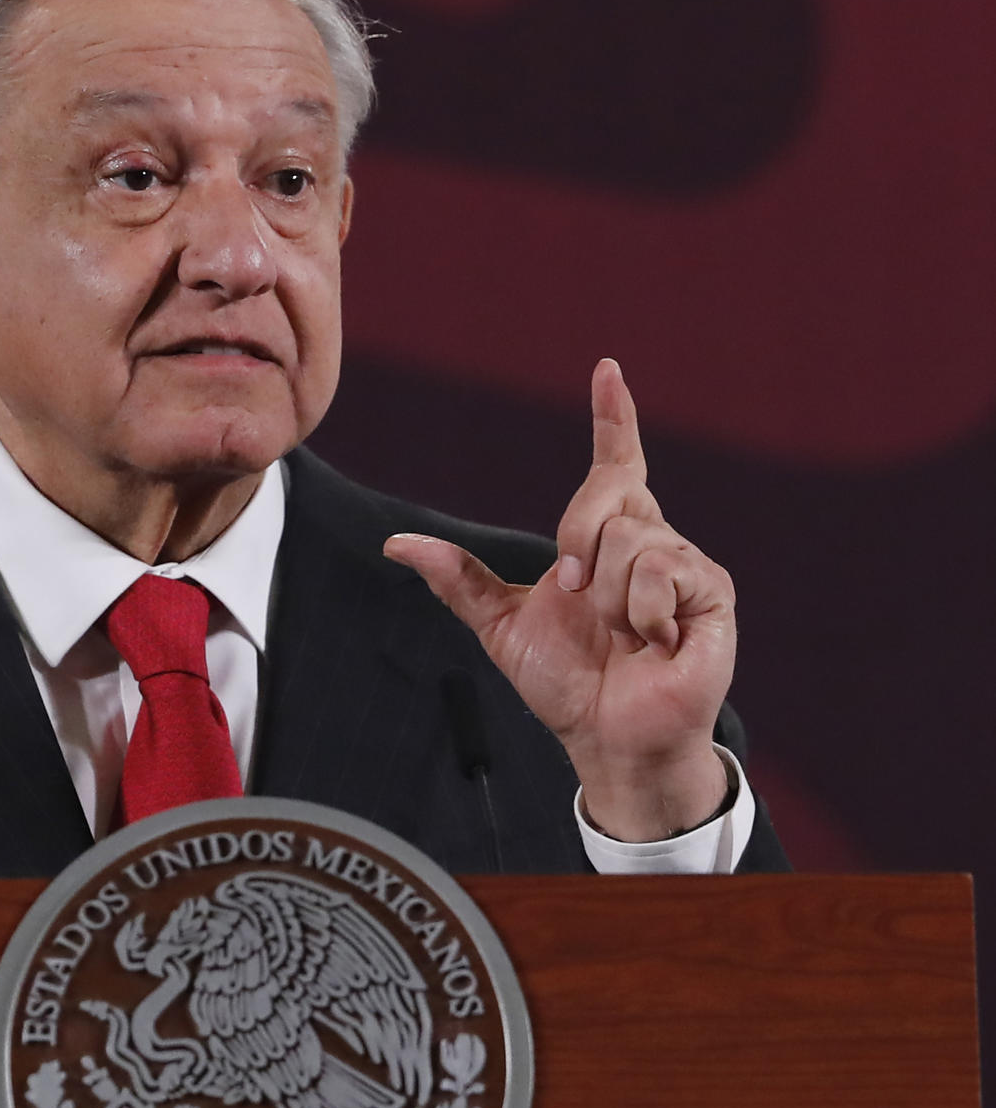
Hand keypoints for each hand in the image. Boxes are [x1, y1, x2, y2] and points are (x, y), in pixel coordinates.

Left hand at [385, 359, 734, 841]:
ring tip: (620, 631)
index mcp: (606, 537)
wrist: (606, 738)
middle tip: (572, 592)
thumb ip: (457, 580)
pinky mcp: (711, 593)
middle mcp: (650, 539)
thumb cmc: (566, 683)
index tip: (606, 369)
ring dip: (606, 593)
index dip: (613, 415)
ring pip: (629, 536)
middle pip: (605, 495)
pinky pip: (661, 569)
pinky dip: (639, 610)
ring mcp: (685, 564)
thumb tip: (397, 544)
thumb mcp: (501, 625)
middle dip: (575, 542)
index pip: (615, 463)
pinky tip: (652, 641)